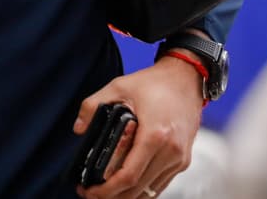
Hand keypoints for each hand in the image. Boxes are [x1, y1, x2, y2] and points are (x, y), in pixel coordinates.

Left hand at [74, 56, 203, 197]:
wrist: (187, 78)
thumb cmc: (156, 82)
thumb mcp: (119, 86)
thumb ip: (93, 105)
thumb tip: (79, 128)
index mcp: (155, 135)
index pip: (129, 175)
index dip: (107, 189)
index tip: (90, 191)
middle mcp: (171, 151)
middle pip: (138, 189)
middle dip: (113, 197)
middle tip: (91, 195)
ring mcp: (179, 158)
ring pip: (151, 190)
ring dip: (127, 196)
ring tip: (105, 193)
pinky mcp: (183, 160)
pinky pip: (161, 183)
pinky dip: (143, 190)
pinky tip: (126, 188)